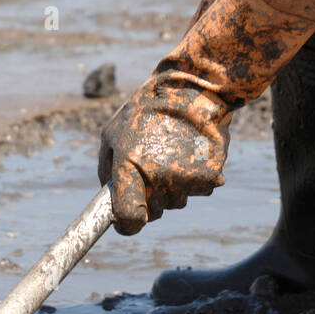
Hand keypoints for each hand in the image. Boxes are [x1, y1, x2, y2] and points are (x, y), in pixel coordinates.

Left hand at [98, 79, 231, 234]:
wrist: (194, 88)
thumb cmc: (147, 110)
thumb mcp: (112, 133)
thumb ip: (105, 170)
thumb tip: (108, 202)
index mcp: (129, 164)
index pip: (129, 216)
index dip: (128, 224)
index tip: (130, 220)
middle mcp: (158, 175)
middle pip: (154, 213)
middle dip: (151, 198)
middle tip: (154, 166)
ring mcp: (185, 177)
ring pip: (176, 203)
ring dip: (173, 187)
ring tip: (174, 153)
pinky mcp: (209, 177)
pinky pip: (197, 192)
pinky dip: (194, 178)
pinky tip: (191, 153)